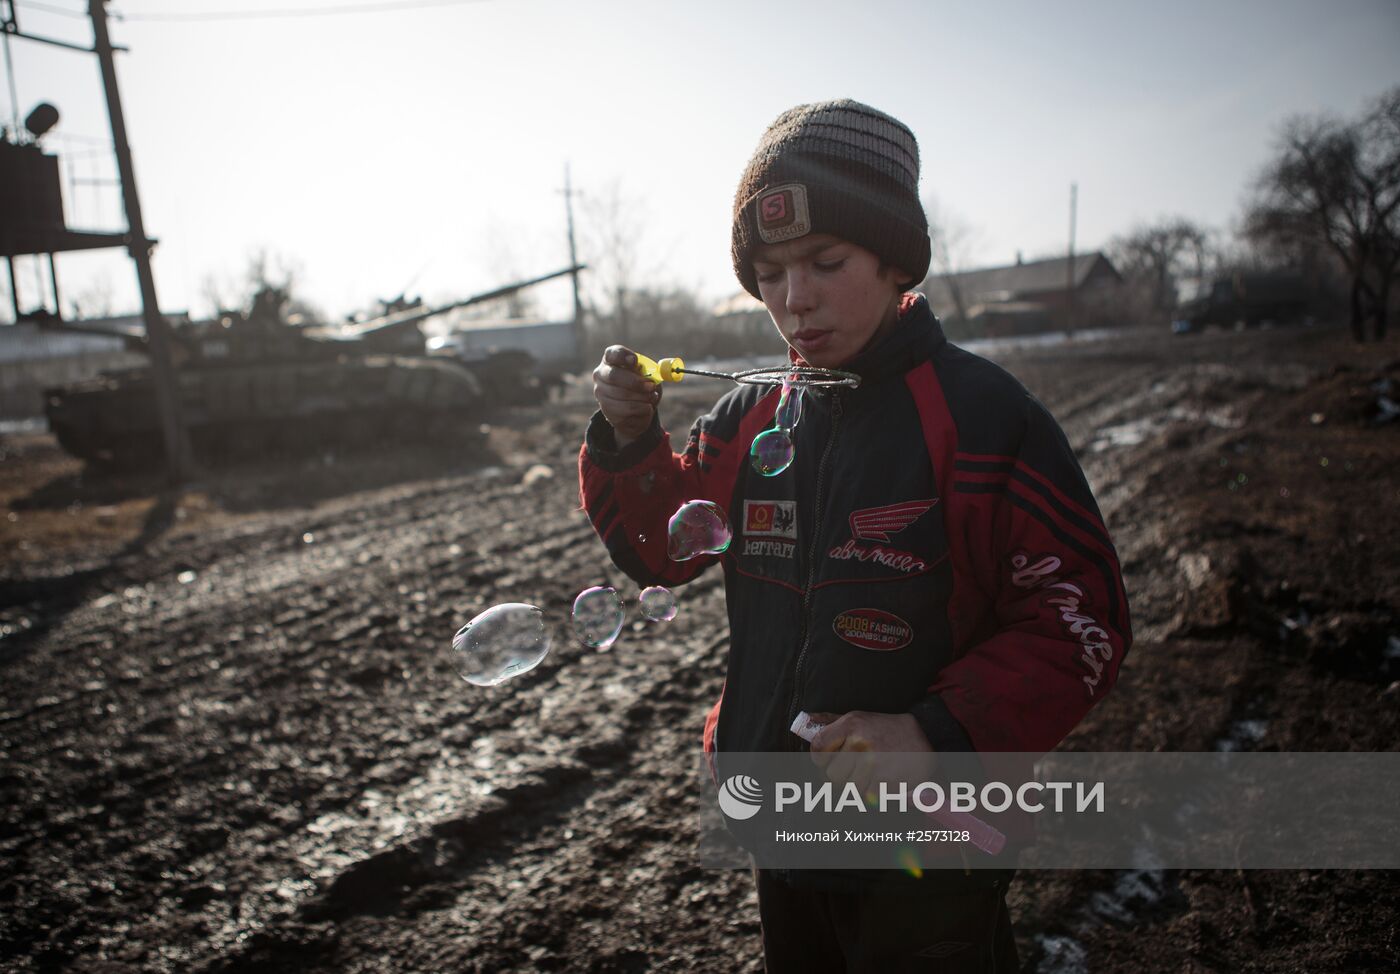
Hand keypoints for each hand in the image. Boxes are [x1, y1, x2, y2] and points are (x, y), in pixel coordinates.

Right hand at [592, 345, 660, 447]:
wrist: (637, 409)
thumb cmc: (642, 386)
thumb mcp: (646, 375)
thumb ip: (648, 373)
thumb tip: (649, 376)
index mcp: (611, 360)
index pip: (612, 354)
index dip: (623, 356)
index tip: (635, 361)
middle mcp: (601, 374)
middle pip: (613, 375)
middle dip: (634, 382)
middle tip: (651, 386)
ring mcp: (600, 392)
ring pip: (621, 395)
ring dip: (642, 397)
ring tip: (652, 397)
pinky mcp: (606, 409)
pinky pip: (625, 410)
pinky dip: (641, 408)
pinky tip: (646, 407)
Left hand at [808, 711, 933, 805]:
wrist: (926, 734)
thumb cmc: (886, 728)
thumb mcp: (859, 718)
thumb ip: (831, 723)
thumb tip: (806, 724)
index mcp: (850, 725)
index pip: (818, 750)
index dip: (820, 759)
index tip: (827, 760)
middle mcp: (859, 744)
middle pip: (832, 775)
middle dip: (840, 775)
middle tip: (853, 769)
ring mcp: (873, 764)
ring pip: (849, 789)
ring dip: (857, 786)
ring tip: (869, 774)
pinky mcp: (886, 781)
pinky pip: (867, 796)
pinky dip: (873, 793)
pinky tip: (881, 780)